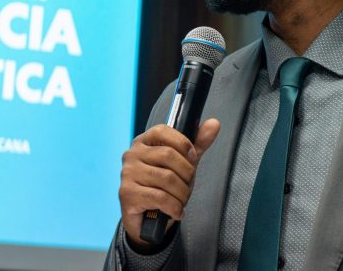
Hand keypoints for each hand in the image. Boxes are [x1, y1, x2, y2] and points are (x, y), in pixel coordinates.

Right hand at [119, 119, 220, 249]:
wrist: (148, 219)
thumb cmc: (165, 186)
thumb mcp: (183, 163)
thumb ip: (198, 144)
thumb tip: (214, 123)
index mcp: (143, 142)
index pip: (163, 131)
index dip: (183, 144)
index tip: (192, 159)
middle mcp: (132, 154)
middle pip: (168, 155)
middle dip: (186, 174)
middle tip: (187, 185)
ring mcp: (127, 174)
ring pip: (166, 178)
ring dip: (182, 193)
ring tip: (181, 200)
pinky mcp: (127, 194)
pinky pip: (160, 197)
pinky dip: (174, 207)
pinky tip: (176, 211)